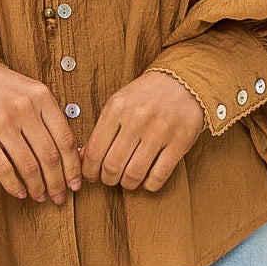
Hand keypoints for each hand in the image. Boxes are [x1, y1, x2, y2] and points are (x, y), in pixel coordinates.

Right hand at [0, 64, 82, 204]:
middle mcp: (23, 108)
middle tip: (60, 197)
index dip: (74, 167)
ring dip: (38, 187)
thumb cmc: (1, 87)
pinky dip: (15, 186)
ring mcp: (1, 123)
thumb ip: (50, 115)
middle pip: (50, 156)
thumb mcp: (31, 90)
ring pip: (29, 166)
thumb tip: (71, 153)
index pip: (66, 139)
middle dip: (58, 183)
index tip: (76, 183)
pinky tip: (21, 193)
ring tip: (41, 196)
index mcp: (41, 96)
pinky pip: (3, 169)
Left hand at [80, 71, 205, 191]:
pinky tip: (147, 178)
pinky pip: (158, 176)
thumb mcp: (118, 104)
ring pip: (134, 174)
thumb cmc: (146, 95)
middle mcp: (137, 118)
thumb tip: (83, 158)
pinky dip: (149, 184)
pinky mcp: (180, 141)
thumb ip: (101, 130)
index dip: (90, 171)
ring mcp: (160, 130)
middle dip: (108, 179)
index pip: (95, 151)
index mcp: (117, 107)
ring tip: (128, 179)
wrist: (183, 81)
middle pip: (113, 166)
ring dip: (128, 183)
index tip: (92, 176)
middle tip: (110, 178)